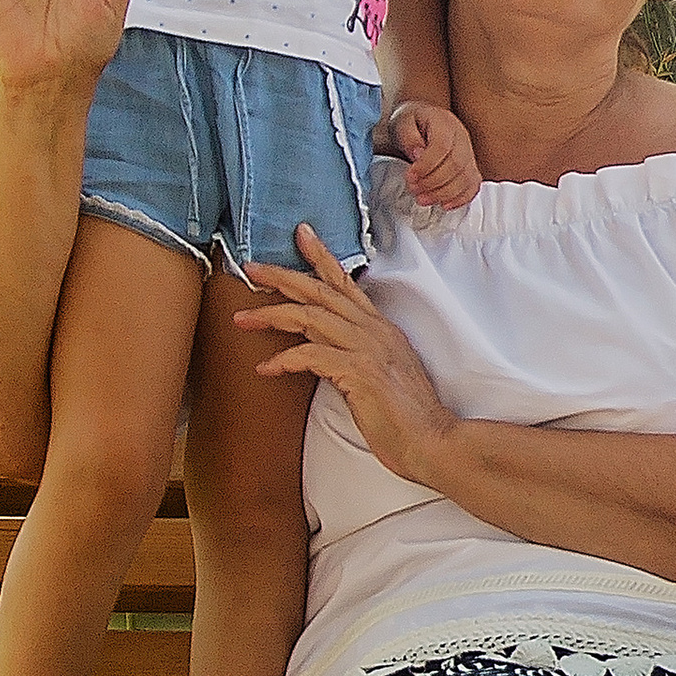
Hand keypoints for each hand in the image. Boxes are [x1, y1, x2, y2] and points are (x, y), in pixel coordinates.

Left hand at [238, 228, 457, 483]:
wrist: (433, 440)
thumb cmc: (406, 416)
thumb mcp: (381, 373)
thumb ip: (356, 354)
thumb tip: (323, 350)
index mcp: (380, 328)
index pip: (346, 282)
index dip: (322, 256)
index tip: (301, 234)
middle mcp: (374, 330)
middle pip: (321, 290)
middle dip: (282, 276)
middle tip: (252, 268)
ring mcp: (368, 348)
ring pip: (311, 316)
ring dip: (271, 315)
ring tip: (243, 318)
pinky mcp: (359, 372)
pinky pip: (311, 355)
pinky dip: (285, 359)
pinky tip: (266, 368)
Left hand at [376, 99, 481, 209]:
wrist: (421, 122)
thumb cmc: (411, 123)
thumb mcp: (402, 122)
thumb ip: (409, 137)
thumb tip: (418, 154)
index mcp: (444, 123)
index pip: (442, 146)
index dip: (426, 165)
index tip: (409, 176)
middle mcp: (462, 137)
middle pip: (456, 165)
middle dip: (433, 183)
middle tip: (414, 190)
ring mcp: (469, 153)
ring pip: (466, 178)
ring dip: (444, 193)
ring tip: (423, 199)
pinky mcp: (470, 167)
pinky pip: (473, 185)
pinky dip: (461, 198)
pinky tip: (445, 204)